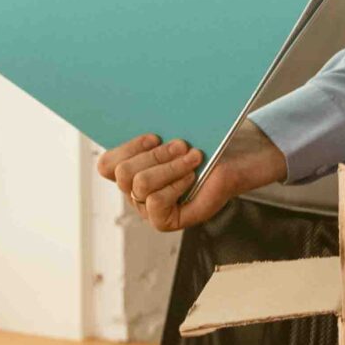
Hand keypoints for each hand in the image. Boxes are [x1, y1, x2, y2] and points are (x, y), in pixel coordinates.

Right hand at [95, 119, 288, 231]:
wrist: (238, 158)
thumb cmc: (207, 143)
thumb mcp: (173, 132)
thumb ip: (149, 133)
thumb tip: (132, 123)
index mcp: (131, 169)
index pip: (106, 165)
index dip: (129, 147)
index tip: (155, 135)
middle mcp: (135, 192)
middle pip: (122, 173)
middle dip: (154, 155)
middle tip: (182, 145)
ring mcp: (149, 209)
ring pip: (139, 185)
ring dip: (169, 167)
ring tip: (193, 158)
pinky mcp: (166, 221)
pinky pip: (155, 202)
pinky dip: (175, 185)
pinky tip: (192, 178)